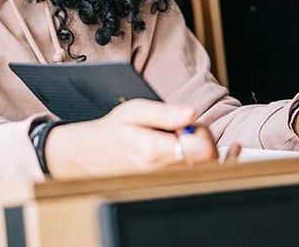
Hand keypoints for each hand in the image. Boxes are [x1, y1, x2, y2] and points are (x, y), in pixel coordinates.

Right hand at [44, 99, 218, 177]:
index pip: (204, 149)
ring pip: (200, 168)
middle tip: (178, 130)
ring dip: (192, 151)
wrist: (91, 157)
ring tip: (171, 141)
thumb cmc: (114, 131)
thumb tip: (192, 113)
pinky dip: (186, 161)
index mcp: (155, 151)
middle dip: (200, 140)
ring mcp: (164, 183)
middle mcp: (162, 172)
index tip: (187, 124)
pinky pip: (189, 174)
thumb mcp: (135, 111)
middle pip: (207, 159)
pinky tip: (170, 152)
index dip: (203, 133)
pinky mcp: (165, 187)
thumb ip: (165, 112)